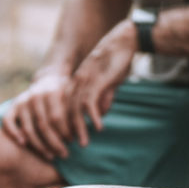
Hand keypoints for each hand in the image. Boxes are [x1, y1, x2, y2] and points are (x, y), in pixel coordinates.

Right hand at [3, 69, 77, 159]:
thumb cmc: (67, 92)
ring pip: (28, 128)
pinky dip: (13, 133)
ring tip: (51, 156)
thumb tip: (86, 131)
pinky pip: (8, 121)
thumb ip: (78, 111)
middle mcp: (35, 96)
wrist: (50, 78)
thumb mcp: (74, 95)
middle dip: (55, 143)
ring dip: (39, 145)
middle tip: (65, 155)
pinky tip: (23, 144)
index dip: (65, 132)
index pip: (57, 118)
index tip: (73, 142)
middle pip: (43, 126)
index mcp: (51, 92)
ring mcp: (22, 101)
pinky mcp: (13, 106)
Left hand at [65, 21, 135, 144]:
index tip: (67, 139)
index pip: (63, 107)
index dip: (64, 124)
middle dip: (66, 131)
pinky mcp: (97, 80)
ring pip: (75, 109)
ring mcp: (85, 81)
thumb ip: (103, 98)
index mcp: (76, 82)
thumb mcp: (108, 82)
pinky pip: (90, 102)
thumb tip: (101, 114)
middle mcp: (76, 82)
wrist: (125, 41)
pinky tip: (99, 128)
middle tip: (70, 147)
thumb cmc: (117, 60)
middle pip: (64, 110)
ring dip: (79, 128)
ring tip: (83, 143)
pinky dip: (93, 117)